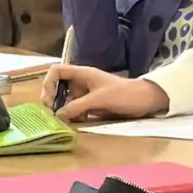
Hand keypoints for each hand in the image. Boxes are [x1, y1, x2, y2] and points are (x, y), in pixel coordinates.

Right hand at [53, 65, 168, 122]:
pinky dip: (73, 115)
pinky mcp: (92, 104)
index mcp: (82, 74)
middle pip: (58, 87)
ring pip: (66, 100)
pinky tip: (78, 121)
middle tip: (53, 113)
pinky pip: (76, 108)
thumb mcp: (98, 100)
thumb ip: (77, 106)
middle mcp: (81, 82)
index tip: (49, 99)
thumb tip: (58, 115)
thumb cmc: (123, 94)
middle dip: (53, 99)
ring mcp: (86, 93)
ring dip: (63, 109)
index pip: (56, 71)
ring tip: (65, 119)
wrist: (144, 101)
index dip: (48, 83)